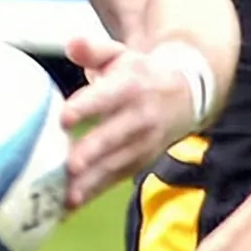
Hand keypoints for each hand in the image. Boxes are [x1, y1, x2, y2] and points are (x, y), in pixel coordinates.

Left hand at [58, 31, 206, 208]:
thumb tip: (72, 44)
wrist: (186, 94)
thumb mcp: (120, 54)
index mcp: (131, 86)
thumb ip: (94, 50)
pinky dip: (93, 193)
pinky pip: (115, 179)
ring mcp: (143, 144)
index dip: (86, 107)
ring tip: (67, 197)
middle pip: (113, 137)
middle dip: (93, 152)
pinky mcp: (140, 163)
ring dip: (92, 182)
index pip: (107, 97)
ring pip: (116, 164)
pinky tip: (68, 205)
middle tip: (70, 166)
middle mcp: (139, 118)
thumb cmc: (139, 73)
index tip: (64, 118)